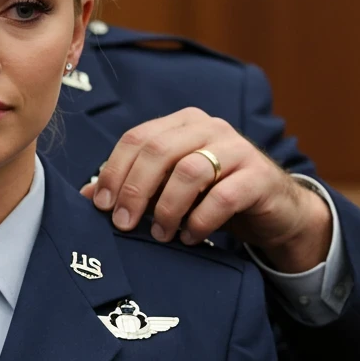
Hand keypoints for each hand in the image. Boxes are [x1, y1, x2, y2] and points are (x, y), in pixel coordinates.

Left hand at [81, 108, 331, 272]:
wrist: (273, 209)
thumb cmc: (212, 195)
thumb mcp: (169, 189)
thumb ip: (134, 187)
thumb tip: (86, 196)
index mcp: (182, 123)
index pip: (137, 138)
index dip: (114, 171)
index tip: (100, 204)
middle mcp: (210, 127)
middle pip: (159, 150)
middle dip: (135, 190)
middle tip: (123, 223)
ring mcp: (238, 148)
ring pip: (190, 171)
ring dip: (167, 208)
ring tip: (160, 234)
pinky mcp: (259, 177)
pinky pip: (224, 196)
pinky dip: (201, 220)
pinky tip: (190, 237)